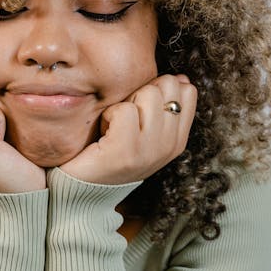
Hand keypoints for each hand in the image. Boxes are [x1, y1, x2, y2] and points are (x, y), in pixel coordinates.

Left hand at [56, 74, 196, 185]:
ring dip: (125, 103)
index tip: (142, 109)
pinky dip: (109, 115)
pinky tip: (104, 132)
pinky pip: (125, 110)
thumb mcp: (145, 131)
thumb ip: (163, 106)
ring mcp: (150, 150)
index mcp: (177, 141)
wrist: (82, 193)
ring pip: (148, 93)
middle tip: (126, 118)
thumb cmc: (110, 153)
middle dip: (142, 92)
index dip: (160, 88)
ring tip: (115, 127)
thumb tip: (182, 78)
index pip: (188, 91)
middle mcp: (169, 146)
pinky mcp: (125, 151)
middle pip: (168, 85)